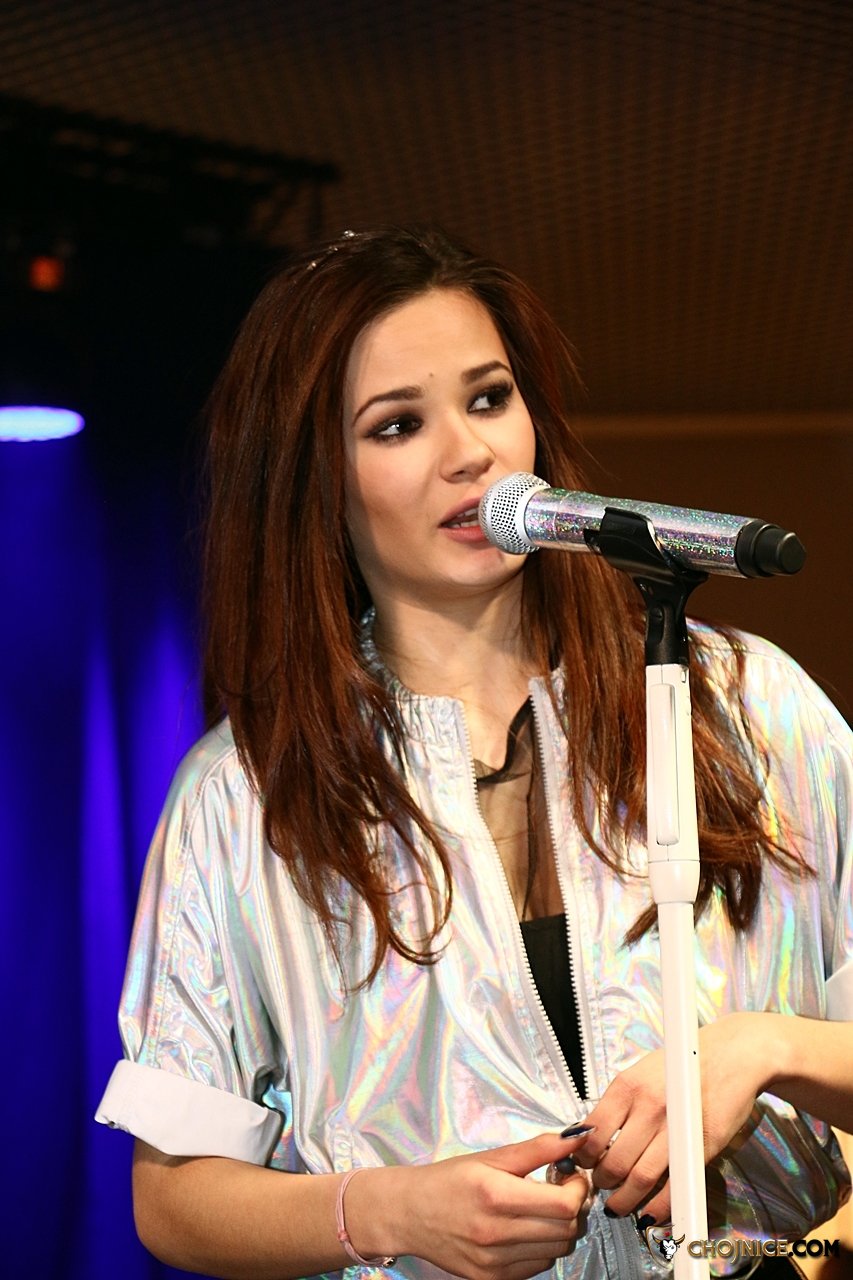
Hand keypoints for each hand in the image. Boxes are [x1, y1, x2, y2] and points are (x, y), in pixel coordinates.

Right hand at [387, 1131, 591, 1279]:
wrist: (409, 1214)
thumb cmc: (449, 1180)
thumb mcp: (491, 1156)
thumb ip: (538, 1148)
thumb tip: (577, 1137)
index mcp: (496, 1196)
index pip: (564, 1205)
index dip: (578, 1188)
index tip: (571, 1175)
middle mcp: (497, 1234)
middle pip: (566, 1230)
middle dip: (573, 1207)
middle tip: (559, 1189)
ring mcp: (495, 1263)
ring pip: (557, 1251)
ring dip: (560, 1229)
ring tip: (541, 1209)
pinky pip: (538, 1266)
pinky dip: (542, 1247)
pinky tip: (526, 1229)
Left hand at [573, 1013, 768, 1222]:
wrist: (731, 1055)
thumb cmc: (684, 1064)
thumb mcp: (641, 1072)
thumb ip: (618, 1103)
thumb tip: (590, 1134)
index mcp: (628, 1086)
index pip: (593, 1132)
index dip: (583, 1157)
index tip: (583, 1165)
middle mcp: (649, 1107)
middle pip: (615, 1161)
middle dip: (602, 1182)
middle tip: (601, 1186)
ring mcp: (676, 1128)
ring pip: (641, 1179)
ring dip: (625, 1201)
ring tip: (618, 1205)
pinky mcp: (701, 1146)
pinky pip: (675, 1185)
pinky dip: (659, 1206)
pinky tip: (649, 1212)